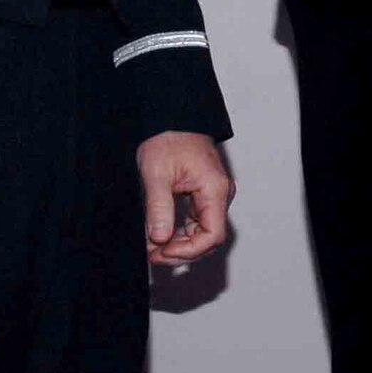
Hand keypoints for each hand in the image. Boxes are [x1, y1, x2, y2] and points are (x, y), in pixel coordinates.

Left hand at [139, 132, 234, 265]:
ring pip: (203, 233)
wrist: (172, 118)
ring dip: (179, 244)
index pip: (212, 236)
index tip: (162, 252)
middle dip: (181, 251)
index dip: (188, 251)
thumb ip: (159, 208)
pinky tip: (160, 234)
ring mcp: (213, 195)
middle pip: (209, 239)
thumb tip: (160, 239)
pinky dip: (180, 233)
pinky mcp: (204, 195)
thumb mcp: (156, 174)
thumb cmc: (168, 138)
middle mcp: (219, 194)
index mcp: (214, 188)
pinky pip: (197, 223)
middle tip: (152, 254)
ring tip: (153, 246)